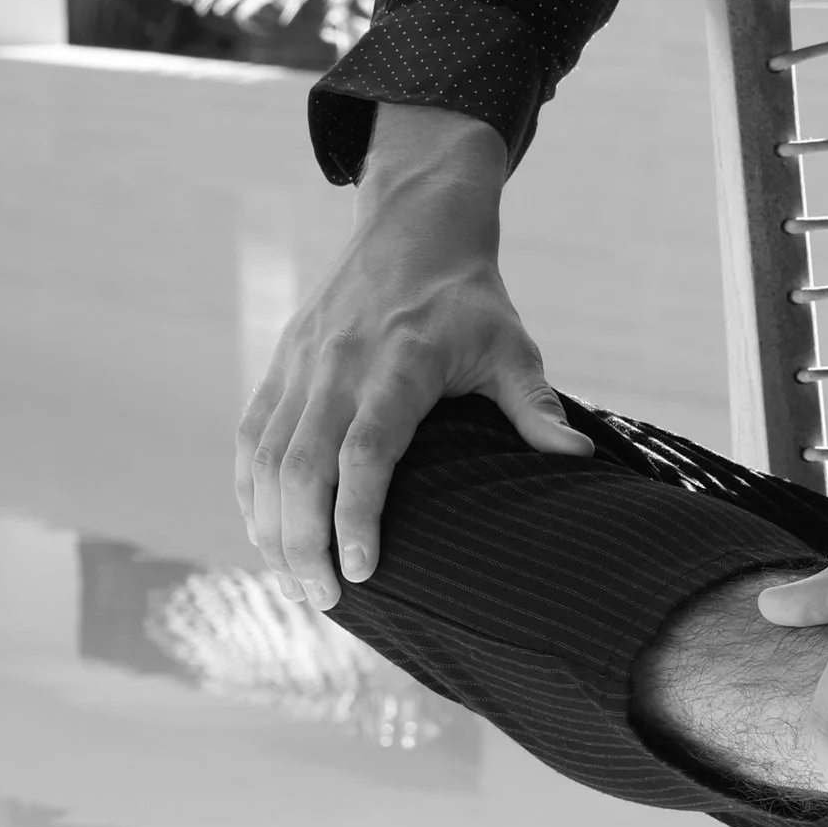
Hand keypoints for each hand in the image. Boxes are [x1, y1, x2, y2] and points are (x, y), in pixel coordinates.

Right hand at [236, 104, 588, 607]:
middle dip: (304, 542)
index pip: (367, 447)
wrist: (412, 225)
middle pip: (301, 465)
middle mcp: (339, 364)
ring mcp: (301, 364)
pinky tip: (265, 534)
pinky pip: (251, 437)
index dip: (357, 513)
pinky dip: (251, 491)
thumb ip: (534, 404)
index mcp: (399, 361)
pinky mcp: (280, 366)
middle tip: (326, 601)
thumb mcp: (512, 344)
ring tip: (295, 583)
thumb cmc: (470, 299)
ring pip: (265, 457)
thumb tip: (577, 459)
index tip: (362, 571)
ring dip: (272, 526)